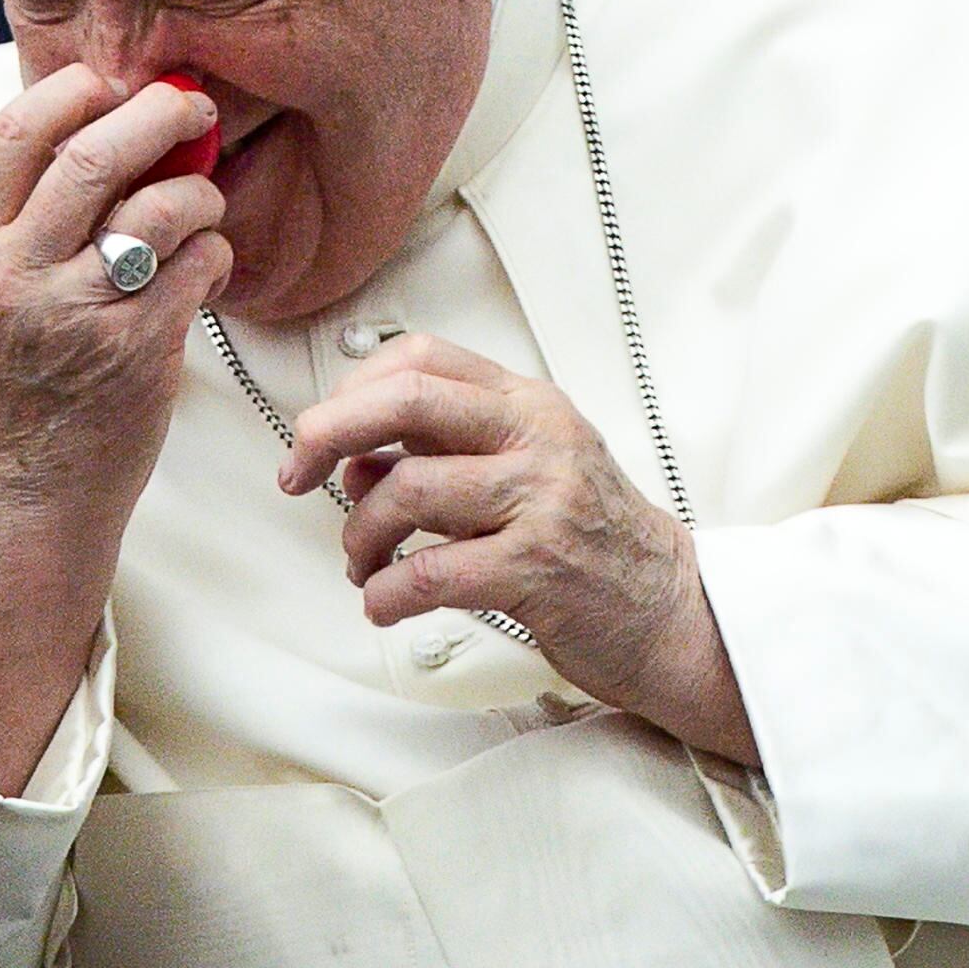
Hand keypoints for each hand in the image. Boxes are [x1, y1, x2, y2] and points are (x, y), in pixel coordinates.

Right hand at [0, 66, 232, 790]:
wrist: (31, 494)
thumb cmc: (23, 384)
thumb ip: (31, 217)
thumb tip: (108, 122)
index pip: (14, 131)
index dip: (74, 90)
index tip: (113, 84)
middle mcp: (12, 275)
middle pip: (94, 154)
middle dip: (156, 115)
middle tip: (190, 109)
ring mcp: (74, 313)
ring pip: (157, 206)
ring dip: (197, 189)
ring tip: (202, 201)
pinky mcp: (136, 349)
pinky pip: (196, 265)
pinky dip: (215, 251)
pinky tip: (208, 264)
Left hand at [280, 335, 756, 765]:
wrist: (671, 609)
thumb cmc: (589, 542)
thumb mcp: (525, 472)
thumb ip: (444, 453)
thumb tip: (351, 457)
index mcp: (528, 404)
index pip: (423, 358)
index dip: (353, 389)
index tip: (319, 435)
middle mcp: (536, 438)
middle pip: (408, 400)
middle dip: (329, 432)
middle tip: (297, 473)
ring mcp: (541, 500)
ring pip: (408, 490)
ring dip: (358, 535)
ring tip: (361, 566)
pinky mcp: (538, 568)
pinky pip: (430, 572)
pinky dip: (386, 592)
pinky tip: (383, 604)